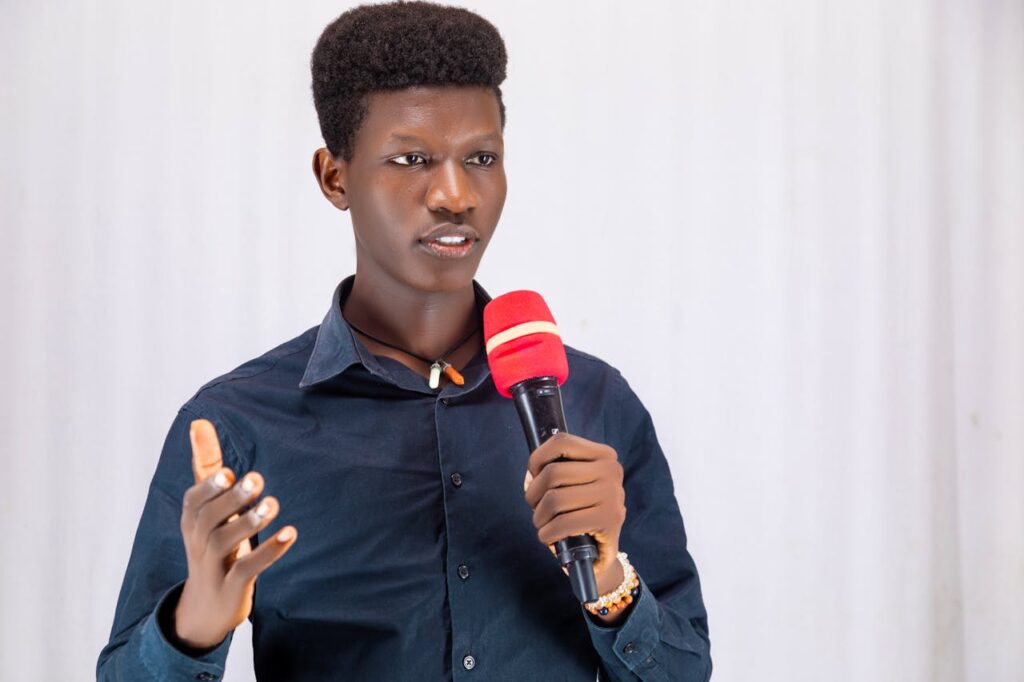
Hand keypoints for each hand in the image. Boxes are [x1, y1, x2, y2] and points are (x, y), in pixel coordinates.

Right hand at [172, 419, 297, 649]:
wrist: (207, 607)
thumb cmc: (212, 544)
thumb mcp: (208, 508)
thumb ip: (207, 466)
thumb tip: (199, 421)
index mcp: (193, 521)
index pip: (193, 502)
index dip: (208, 488)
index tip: (228, 473)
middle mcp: (199, 542)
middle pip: (208, 520)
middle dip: (230, 500)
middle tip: (257, 479)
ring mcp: (214, 567)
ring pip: (225, 543)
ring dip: (249, 523)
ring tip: (273, 504)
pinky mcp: (232, 587)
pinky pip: (248, 570)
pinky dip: (268, 552)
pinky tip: (290, 533)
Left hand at [523, 433, 626, 596]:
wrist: (601, 551)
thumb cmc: (580, 510)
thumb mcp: (574, 482)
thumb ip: (556, 468)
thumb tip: (531, 473)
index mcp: (604, 455)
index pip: (561, 442)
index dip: (537, 459)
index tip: (534, 476)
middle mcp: (612, 471)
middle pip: (553, 473)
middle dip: (533, 494)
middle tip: (535, 507)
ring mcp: (613, 495)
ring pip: (554, 498)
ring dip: (539, 516)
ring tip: (541, 523)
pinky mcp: (609, 520)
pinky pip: (563, 523)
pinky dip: (547, 533)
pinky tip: (548, 536)